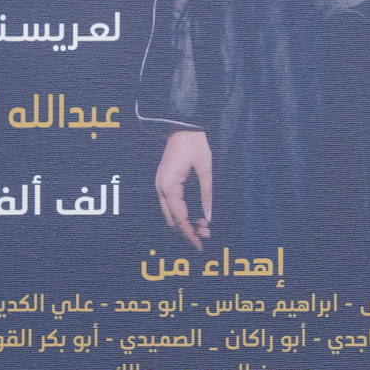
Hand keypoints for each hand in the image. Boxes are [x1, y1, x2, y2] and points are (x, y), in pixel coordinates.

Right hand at [155, 129, 212, 249]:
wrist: (182, 123)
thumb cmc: (194, 143)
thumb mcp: (205, 168)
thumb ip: (207, 194)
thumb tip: (209, 217)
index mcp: (168, 187)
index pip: (179, 219)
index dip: (190, 234)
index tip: (200, 246)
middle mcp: (160, 188)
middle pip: (172, 220)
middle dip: (188, 230)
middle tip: (207, 235)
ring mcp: (160, 185)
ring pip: (171, 213)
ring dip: (185, 222)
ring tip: (205, 227)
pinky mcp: (164, 181)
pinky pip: (171, 204)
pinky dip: (182, 212)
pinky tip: (196, 215)